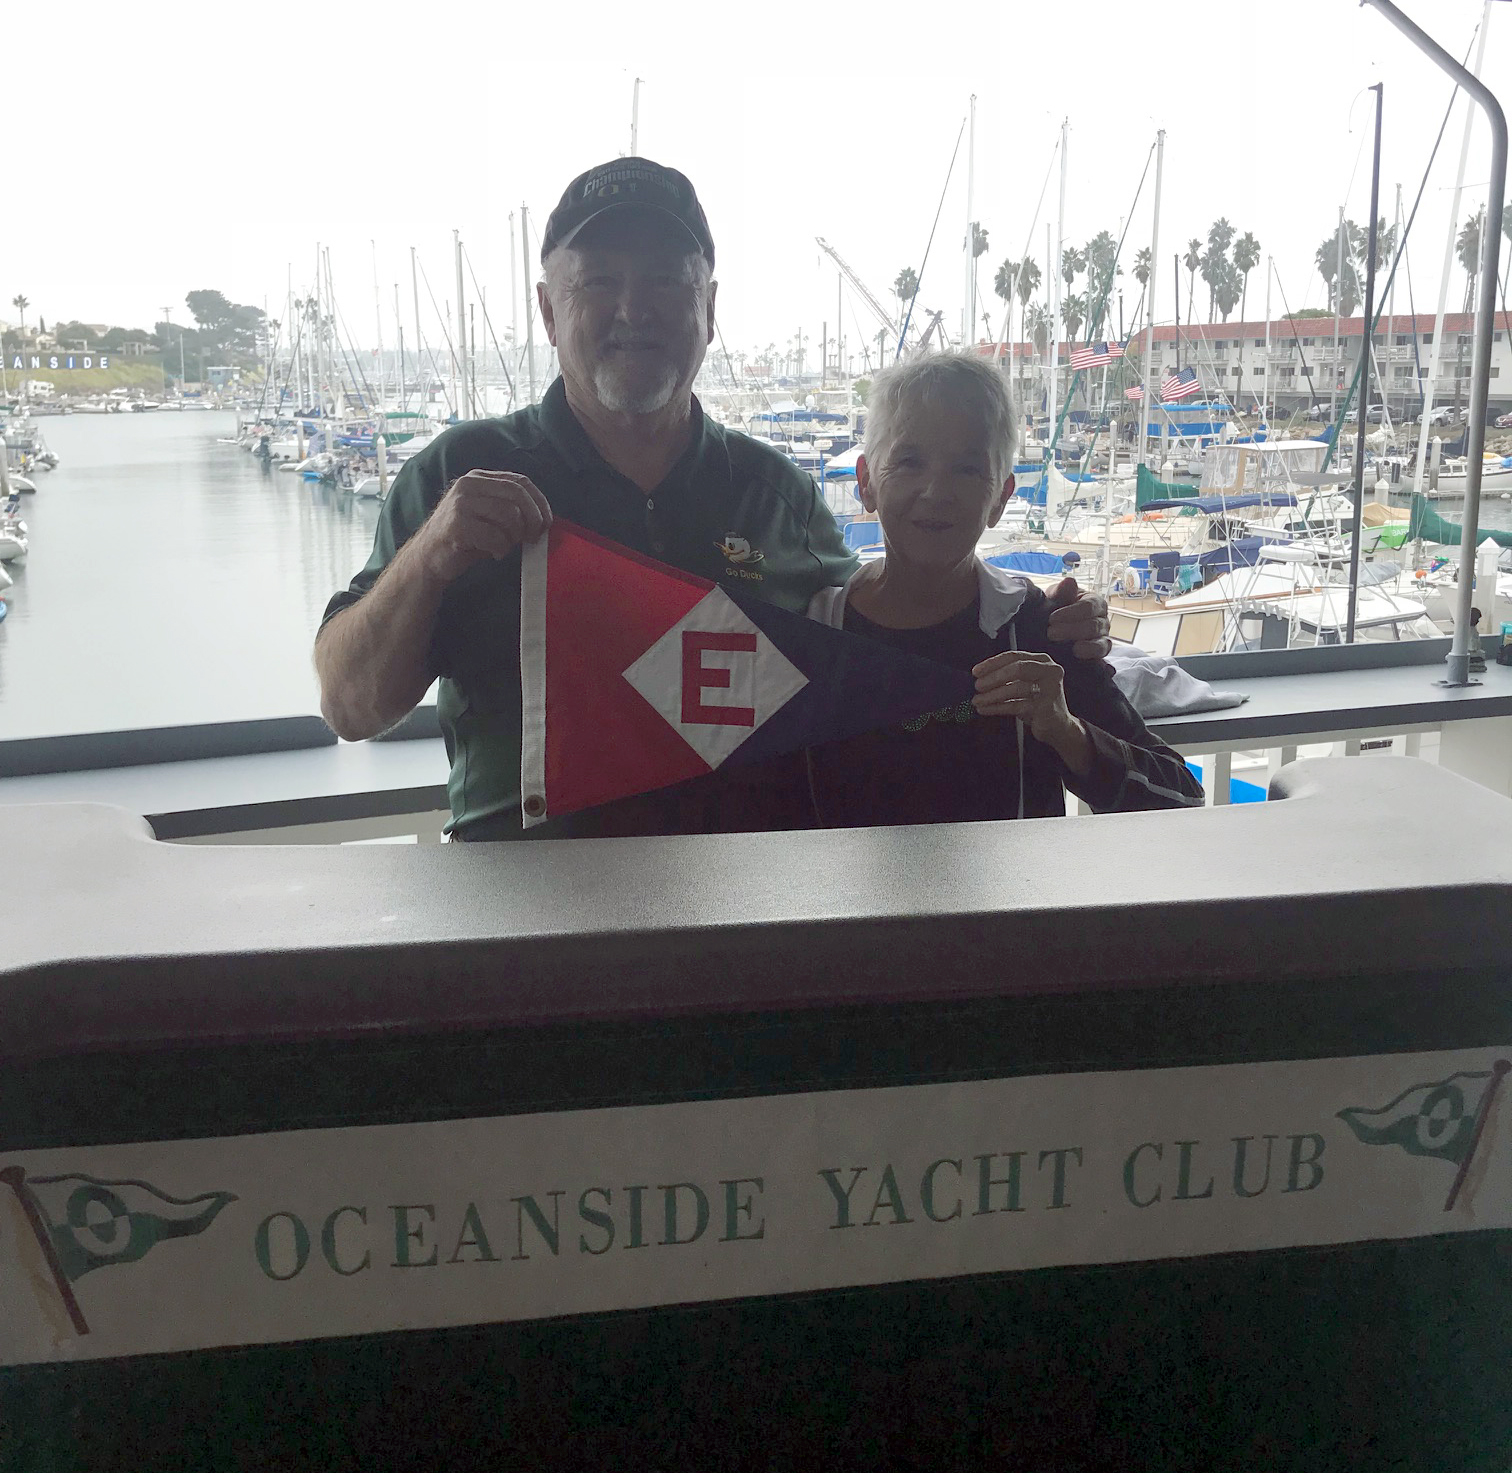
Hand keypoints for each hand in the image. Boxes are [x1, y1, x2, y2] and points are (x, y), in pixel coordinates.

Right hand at [416, 470, 550, 583]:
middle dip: (532, 519)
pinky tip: (493, 553)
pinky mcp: (458, 525)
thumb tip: (542, 519)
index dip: (539, 502)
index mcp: (479, 478)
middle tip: (533, 538)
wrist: (429, 558)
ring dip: (514, 537)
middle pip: (517, 495)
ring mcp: (461, 503)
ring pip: (509, 515)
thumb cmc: (465, 539)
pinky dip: (501, 548)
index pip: (520, 481)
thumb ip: (511, 508)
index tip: (547, 522)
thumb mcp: (488, 516)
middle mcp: (468, 485)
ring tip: (504, 546)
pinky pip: (495, 536)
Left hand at [971, 651, 1091, 772]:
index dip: (992, 663)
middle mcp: (1049, 671)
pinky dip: (998, 707)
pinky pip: (1017, 706)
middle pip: (1017, 669)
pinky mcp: (1046, 707)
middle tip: (977, 686)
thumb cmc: (1036, 703)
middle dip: (994, 677)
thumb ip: (1007, 677)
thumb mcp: (1023, 684)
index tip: (976, 671)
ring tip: (977, 700)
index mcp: (1042, 660)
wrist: (1057, 726)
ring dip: (992, 695)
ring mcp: (1050, 688)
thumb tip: (979, 678)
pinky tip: (985, 709)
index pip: (1014, 656)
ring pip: (1016, 688)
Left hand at [1045, 578, 1110, 659]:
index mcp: (1095, 602)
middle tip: (1050, 633)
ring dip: (1082, 646)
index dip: (1071, 613)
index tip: (1052, 618)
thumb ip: (1061, 592)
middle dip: (1071, 630)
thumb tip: (1069, 582)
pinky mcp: (1099, 653)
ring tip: (1066, 647)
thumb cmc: (1057, 609)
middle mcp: (1102, 620)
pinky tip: (1078, 655)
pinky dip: (1092, 656)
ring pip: (1099, 643)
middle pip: (1093, 626)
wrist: (1052, 627)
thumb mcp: (1054, 598)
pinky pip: (1101, 655)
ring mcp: (1103, 637)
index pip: (1088, 607)